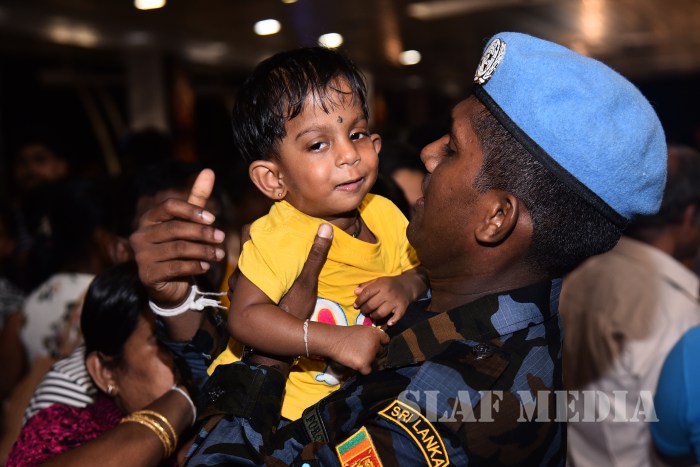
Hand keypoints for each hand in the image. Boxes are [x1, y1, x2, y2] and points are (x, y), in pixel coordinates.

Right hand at [130, 169, 225, 305]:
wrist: (169, 283)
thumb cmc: (179, 246)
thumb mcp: (188, 221)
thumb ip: (197, 198)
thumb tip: (209, 171)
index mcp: (149, 218)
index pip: (168, 206)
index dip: (190, 210)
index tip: (212, 218)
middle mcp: (140, 235)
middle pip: (175, 229)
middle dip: (202, 233)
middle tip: (221, 237)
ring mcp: (141, 256)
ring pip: (177, 249)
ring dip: (203, 251)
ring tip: (219, 254)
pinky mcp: (147, 274)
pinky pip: (175, 267)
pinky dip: (194, 266)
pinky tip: (206, 265)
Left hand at [243, 223, 331, 372]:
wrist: (274, 349)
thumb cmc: (289, 313)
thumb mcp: (305, 283)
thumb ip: (314, 256)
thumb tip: (325, 228)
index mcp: (250, 267)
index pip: (245, 233)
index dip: (255, 225)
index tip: (268, 223)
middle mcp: (238, 276)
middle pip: (244, 251)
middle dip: (257, 245)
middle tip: (274, 240)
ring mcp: (236, 292)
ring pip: (241, 268)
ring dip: (253, 263)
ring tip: (270, 260)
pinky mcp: (238, 304)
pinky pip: (241, 284)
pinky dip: (250, 279)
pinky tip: (265, 281)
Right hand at [323, 324, 388, 374]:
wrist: (334, 340)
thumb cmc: (345, 334)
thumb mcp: (361, 329)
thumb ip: (370, 336)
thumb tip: (376, 342)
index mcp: (376, 333)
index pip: (386, 340)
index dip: (381, 343)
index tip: (375, 345)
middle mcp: (376, 344)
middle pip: (381, 352)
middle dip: (374, 353)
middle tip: (363, 353)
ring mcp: (371, 355)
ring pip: (374, 362)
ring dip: (367, 361)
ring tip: (356, 357)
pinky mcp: (364, 364)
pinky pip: (367, 371)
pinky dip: (362, 369)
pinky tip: (355, 363)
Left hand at [354, 275, 412, 325]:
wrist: (407, 285)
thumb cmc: (389, 284)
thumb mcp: (378, 281)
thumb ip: (366, 286)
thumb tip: (355, 292)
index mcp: (381, 284)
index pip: (366, 293)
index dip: (359, 301)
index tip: (356, 305)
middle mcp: (388, 293)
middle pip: (372, 305)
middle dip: (364, 310)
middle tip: (363, 311)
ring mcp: (395, 301)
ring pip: (380, 313)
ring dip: (374, 316)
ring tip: (372, 315)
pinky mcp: (402, 307)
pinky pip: (396, 317)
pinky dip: (392, 321)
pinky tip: (388, 323)